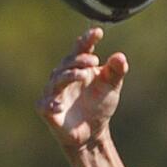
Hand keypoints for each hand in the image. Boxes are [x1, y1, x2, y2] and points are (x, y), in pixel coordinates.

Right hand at [37, 28, 128, 150]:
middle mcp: (63, 76)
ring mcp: (53, 92)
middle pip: (68, 62)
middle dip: (79, 59)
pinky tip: (60, 105)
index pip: (80, 48)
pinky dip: (52, 103)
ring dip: (68, 75)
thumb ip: (116, 72)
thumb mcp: (111, 88)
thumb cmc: (100, 106)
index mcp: (78, 67)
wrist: (93, 134)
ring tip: (82, 75)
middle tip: (94, 61)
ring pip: (56, 79)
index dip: (87, 39)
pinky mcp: (46, 110)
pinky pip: (46, 104)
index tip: (98, 32)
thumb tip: (120, 57)